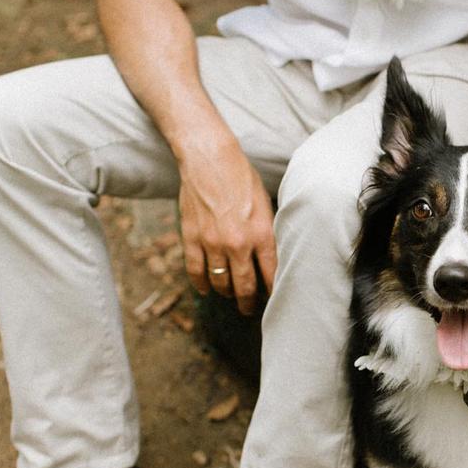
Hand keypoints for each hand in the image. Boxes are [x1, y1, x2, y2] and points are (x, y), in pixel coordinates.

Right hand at [178, 140, 274, 315]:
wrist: (209, 158)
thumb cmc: (242, 177)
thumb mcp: (265, 204)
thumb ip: (267, 232)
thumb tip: (273, 256)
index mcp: (261, 234)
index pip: (271, 275)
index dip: (273, 292)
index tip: (274, 300)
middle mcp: (238, 244)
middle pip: (245, 286)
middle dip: (248, 302)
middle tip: (249, 309)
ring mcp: (212, 243)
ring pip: (220, 282)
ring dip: (226, 292)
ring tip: (230, 295)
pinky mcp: (192, 238)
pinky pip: (196, 271)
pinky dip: (201, 284)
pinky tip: (207, 289)